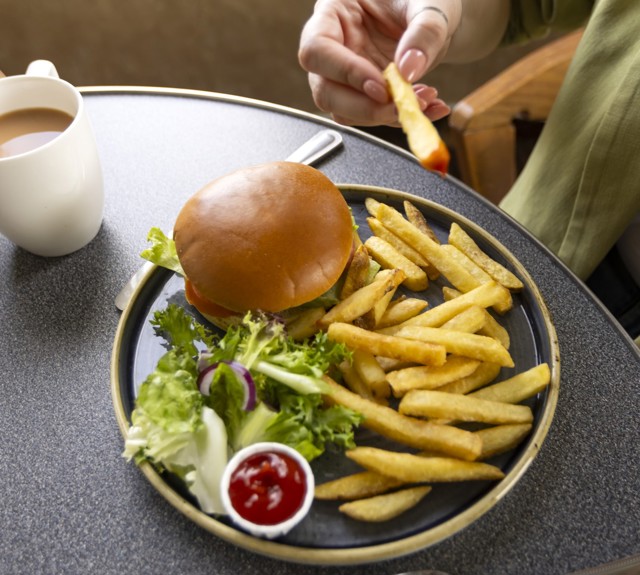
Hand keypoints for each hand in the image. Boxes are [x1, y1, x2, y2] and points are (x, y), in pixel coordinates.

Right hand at [298, 0, 460, 125]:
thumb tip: (408, 70)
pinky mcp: (361, 94)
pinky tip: (426, 107)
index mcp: (333, 12)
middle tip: (400, 106)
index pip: (317, 49)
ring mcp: (343, 75)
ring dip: (382, 116)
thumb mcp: (432, 4)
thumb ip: (424, 32)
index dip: (345, 73)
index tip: (380, 86)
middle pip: (325, 90)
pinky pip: (369, 117)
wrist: (436, 16)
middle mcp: (333, 46)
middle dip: (364, 106)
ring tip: (423, 102)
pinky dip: (397, 118)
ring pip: (343, 111)